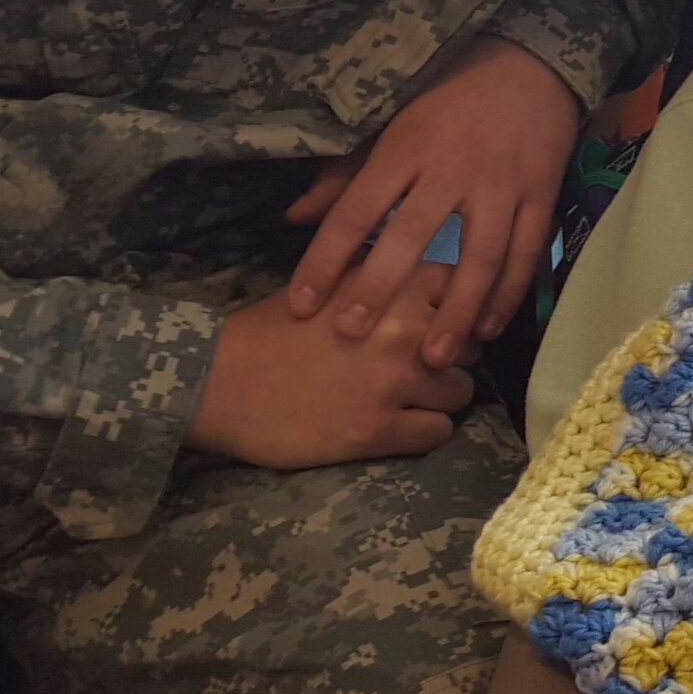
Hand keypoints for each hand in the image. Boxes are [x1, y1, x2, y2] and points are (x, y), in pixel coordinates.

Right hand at [187, 260, 475, 469]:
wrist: (221, 382)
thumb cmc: (272, 327)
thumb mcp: (330, 278)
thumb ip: (382, 270)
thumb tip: (426, 262)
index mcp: (390, 283)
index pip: (463, 284)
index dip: (455, 303)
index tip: (439, 316)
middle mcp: (402, 328)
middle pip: (471, 340)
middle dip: (452, 352)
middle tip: (424, 362)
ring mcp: (394, 382)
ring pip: (461, 389)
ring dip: (441, 394)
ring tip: (410, 397)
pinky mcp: (380, 431)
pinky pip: (439, 431)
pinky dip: (425, 430)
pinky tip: (399, 425)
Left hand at [284, 36, 580, 367]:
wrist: (531, 63)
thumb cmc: (451, 95)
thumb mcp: (393, 123)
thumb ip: (346, 174)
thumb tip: (294, 217)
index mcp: (405, 148)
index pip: (356, 210)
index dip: (325, 258)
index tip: (300, 304)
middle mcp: (450, 169)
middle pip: (411, 235)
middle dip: (380, 288)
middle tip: (354, 337)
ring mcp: (499, 185)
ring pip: (478, 256)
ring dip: (456, 310)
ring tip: (434, 357)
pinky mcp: (540, 194)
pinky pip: (525, 253)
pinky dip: (508, 294)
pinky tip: (488, 327)